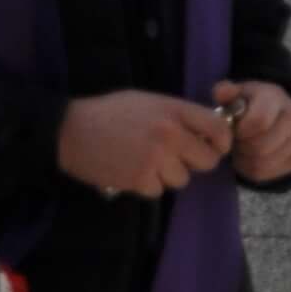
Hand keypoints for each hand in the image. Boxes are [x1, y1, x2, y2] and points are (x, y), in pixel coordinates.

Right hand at [57, 89, 232, 197]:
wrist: (69, 130)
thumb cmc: (109, 113)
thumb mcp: (148, 102)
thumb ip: (178, 115)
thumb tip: (208, 131)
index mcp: (173, 110)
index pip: (218, 128)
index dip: (221, 141)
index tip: (214, 146)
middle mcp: (169, 134)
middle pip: (208, 160)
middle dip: (195, 161)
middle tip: (175, 157)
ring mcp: (156, 158)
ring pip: (182, 178)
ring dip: (168, 174)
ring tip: (145, 160)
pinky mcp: (140, 179)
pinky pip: (159, 190)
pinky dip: (147, 184)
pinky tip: (131, 170)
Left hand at [211, 78, 290, 182]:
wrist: (278, 114)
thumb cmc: (251, 103)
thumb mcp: (238, 93)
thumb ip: (225, 92)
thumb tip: (221, 92)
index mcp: (277, 98)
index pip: (259, 121)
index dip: (240, 130)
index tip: (233, 128)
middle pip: (262, 146)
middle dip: (242, 146)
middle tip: (236, 141)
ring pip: (263, 162)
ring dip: (246, 159)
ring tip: (241, 149)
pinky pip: (268, 173)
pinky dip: (252, 168)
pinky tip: (249, 158)